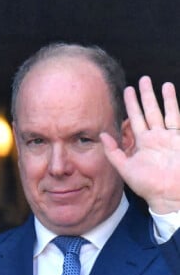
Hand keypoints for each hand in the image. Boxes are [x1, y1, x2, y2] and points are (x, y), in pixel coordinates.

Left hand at [101, 76, 179, 213]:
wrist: (170, 195)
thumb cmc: (148, 185)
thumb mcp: (125, 169)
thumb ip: (113, 152)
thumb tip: (102, 135)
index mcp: (142, 144)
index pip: (134, 120)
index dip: (130, 105)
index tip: (127, 90)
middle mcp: (156, 137)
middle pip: (148, 111)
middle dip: (144, 96)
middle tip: (140, 80)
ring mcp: (169, 137)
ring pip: (162, 111)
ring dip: (159, 97)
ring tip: (155, 82)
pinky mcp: (179, 138)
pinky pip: (175, 117)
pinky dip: (172, 103)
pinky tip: (169, 89)